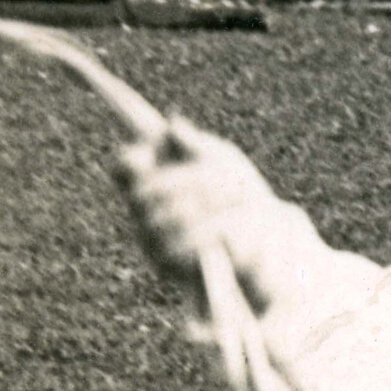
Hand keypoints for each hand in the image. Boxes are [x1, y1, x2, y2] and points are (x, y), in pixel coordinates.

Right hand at [117, 118, 284, 301]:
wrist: (267, 241)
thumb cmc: (238, 194)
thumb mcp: (225, 162)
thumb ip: (199, 145)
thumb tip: (173, 124)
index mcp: (150, 180)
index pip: (123, 168)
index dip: (132, 158)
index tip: (151, 151)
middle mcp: (142, 212)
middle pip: (147, 191)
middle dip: (190, 181)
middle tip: (228, 178)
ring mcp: (151, 241)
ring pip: (165, 218)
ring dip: (207, 205)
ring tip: (240, 198)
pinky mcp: (168, 267)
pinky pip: (182, 246)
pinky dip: (211, 231)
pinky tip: (232, 225)